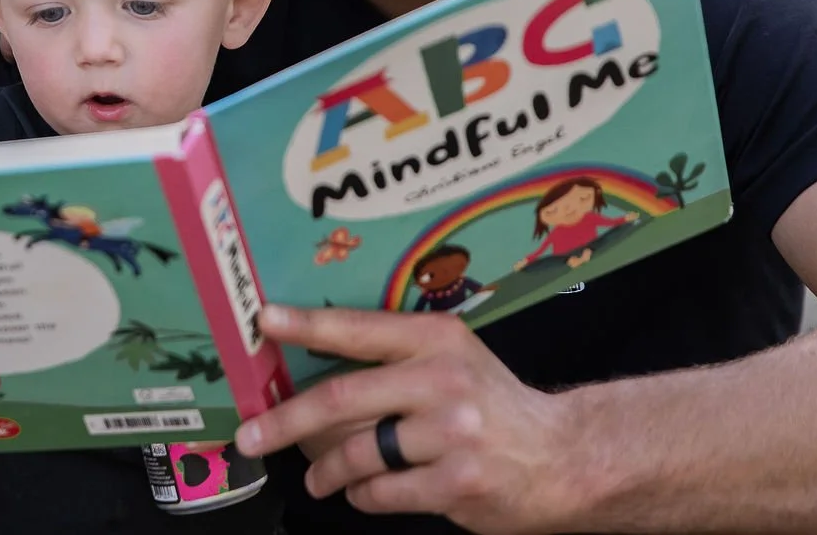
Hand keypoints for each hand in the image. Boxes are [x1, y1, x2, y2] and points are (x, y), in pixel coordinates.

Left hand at [234, 305, 579, 532]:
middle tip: (252, 436)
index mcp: (437, 339)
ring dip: (326, 470)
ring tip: (317, 477)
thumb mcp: (453, 359)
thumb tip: (312, 369)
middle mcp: (443, 381)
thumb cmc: (492, 404)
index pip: (359, 328)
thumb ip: (395, 358)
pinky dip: (363, 496)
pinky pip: (383, 493)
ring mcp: (451, 435)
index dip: (307, 325)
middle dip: (286, 421)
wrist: (564, 458)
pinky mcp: (457, 484)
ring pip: (358, 454)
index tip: (264, 321)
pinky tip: (362, 492)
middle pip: (342, 399)